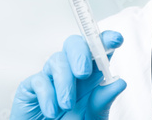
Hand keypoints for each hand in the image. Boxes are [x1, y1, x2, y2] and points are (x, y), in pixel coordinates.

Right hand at [10, 30, 125, 119]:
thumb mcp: (93, 115)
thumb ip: (103, 100)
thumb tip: (119, 82)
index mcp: (91, 72)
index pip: (99, 48)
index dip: (106, 40)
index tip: (116, 39)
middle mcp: (71, 69)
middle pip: (74, 44)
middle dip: (80, 54)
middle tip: (84, 74)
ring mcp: (51, 75)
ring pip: (57, 60)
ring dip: (64, 82)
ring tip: (67, 105)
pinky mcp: (32, 86)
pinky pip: (39, 80)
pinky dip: (47, 95)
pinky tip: (52, 110)